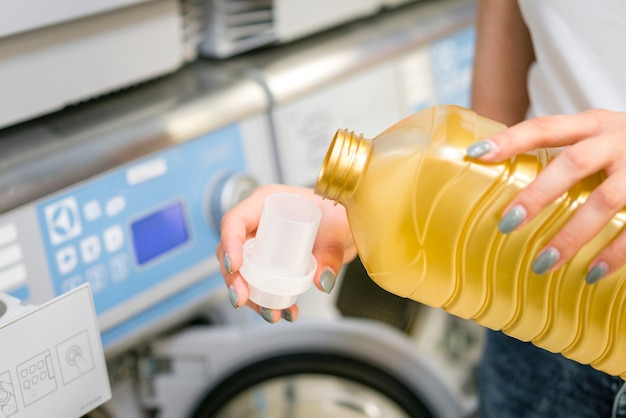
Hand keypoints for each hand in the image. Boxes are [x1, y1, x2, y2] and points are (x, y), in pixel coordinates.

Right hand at [216, 184, 355, 321]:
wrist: (347, 225)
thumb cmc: (336, 214)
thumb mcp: (338, 229)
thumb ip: (331, 252)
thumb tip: (321, 280)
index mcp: (266, 203)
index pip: (235, 220)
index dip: (230, 242)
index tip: (235, 266)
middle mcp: (259, 223)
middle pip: (234, 251)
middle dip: (234, 278)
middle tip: (242, 298)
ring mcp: (262, 244)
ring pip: (243, 272)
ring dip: (251, 296)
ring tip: (271, 313)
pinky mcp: (270, 264)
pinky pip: (260, 284)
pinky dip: (267, 301)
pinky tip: (284, 313)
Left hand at [466, 109, 625, 282]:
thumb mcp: (601, 136)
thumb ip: (566, 154)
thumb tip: (503, 176)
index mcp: (595, 124)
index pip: (546, 127)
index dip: (511, 139)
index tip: (476, 154)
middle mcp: (619, 139)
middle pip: (574, 163)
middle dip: (539, 194)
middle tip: (507, 223)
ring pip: (607, 199)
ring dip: (572, 234)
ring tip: (543, 264)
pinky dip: (617, 252)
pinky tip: (593, 273)